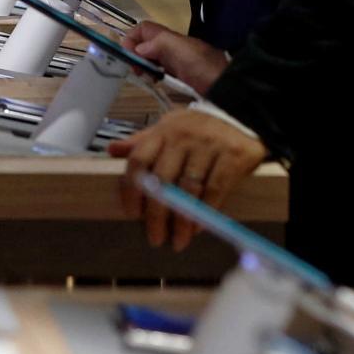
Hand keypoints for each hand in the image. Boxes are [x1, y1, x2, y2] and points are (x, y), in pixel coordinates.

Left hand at [109, 110, 266, 251]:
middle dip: (157, 215)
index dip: (131, 190)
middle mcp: (183, 138)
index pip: (138, 161)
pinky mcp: (233, 156)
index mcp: (162, 132)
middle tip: (155, 238)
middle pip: (162, 181)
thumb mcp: (167, 128)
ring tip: (178, 240)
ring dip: (182, 220)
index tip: (132, 214)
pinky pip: (215, 189)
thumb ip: (142, 142)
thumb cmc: (196, 128)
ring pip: (189, 189)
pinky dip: (205, 212)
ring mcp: (209, 146)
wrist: (241, 113)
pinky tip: (198, 228)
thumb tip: (112, 150)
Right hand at [121, 21, 229, 95]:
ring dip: (142, 65)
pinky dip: (152, 73)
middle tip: (136, 70)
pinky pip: (158, 69)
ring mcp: (174, 59)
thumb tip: (138, 49)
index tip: (129, 56)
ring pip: (149, 57)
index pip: (143, 29)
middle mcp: (170, 45)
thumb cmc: (202, 67)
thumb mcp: (181, 51)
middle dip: (135, 54)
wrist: (225, 86)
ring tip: (144, 76)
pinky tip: (155, 80)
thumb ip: (158, 44)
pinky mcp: (178, 73)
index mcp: (170, 36)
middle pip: (144, 43)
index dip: (132, 38)